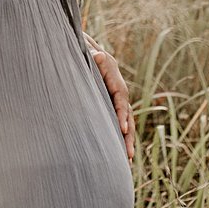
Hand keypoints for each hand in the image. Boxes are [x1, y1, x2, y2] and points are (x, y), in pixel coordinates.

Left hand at [85, 35, 136, 160]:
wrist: (80, 47)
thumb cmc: (80, 49)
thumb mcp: (84, 49)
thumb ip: (90, 53)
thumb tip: (98, 55)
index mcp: (113, 75)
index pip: (121, 97)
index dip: (123, 113)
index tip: (124, 129)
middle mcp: (117, 86)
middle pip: (127, 112)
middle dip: (128, 134)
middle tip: (128, 154)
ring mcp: (114, 95)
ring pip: (125, 120)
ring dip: (127, 140)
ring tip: (127, 160)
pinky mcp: (108, 102)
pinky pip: (117, 121)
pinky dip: (119, 136)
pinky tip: (118, 153)